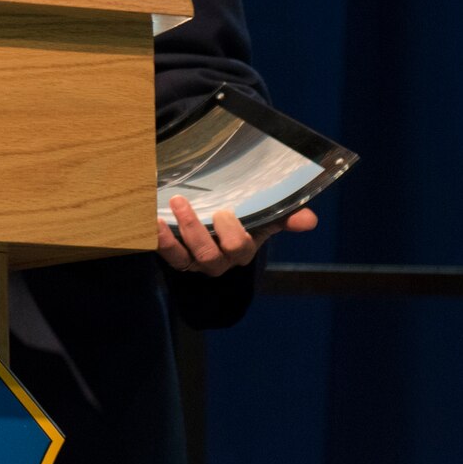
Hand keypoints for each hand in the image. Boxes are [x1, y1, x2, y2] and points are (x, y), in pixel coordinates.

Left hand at [156, 197, 317, 276]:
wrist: (216, 225)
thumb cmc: (244, 220)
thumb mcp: (264, 216)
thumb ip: (286, 216)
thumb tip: (309, 219)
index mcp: (242, 249)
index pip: (240, 249)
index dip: (232, 235)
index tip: (224, 211)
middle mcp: (219, 260)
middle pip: (210, 257)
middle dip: (196, 231)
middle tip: (183, 202)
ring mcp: (195, 260)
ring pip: (186, 258)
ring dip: (175, 234)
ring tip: (167, 206)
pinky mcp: (176, 256)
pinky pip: (167, 255)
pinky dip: (159, 240)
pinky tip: (152, 220)